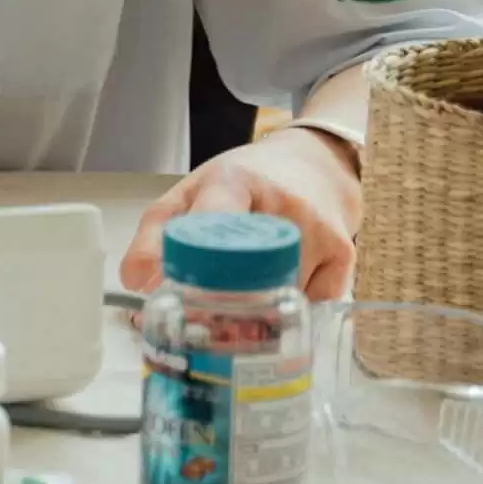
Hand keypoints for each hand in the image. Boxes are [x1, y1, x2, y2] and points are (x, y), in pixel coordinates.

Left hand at [122, 125, 362, 301]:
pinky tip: (282, 283)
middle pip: (246, 276)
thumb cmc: (246, 181)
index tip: (177, 299)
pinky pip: (310, 305)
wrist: (316, 164)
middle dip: (222, 306)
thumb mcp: (192, 192)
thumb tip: (136, 284)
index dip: (194, 268)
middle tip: (203, 319)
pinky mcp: (345, 254)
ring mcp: (318, 230)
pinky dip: (290, 308)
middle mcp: (282, 204)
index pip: (214, 222)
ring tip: (244, 291)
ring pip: (278, 299)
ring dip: (256, 309)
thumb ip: (157, 234)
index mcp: (235, 182)